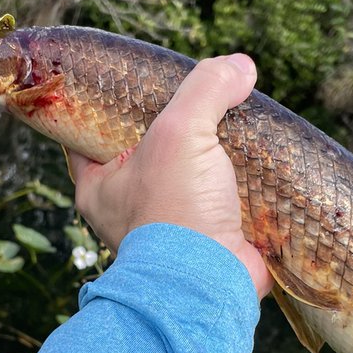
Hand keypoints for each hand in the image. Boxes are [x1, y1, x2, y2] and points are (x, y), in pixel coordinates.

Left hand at [68, 54, 272, 300]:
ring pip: (190, 173)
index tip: (136, 78)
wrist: (211, 286)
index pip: (92, 131)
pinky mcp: (210, 238)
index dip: (112, 102)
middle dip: (177, 125)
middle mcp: (129, 205)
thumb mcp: (180, 133)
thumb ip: (205, 90)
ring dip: (215, 154)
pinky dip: (240, 182)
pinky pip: (223, 199)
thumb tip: (240, 66)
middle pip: (150, 148)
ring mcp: (170, 225)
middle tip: (200, 95)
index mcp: (100, 183)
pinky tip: (260, 158)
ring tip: (239, 120)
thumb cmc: (175, 212)